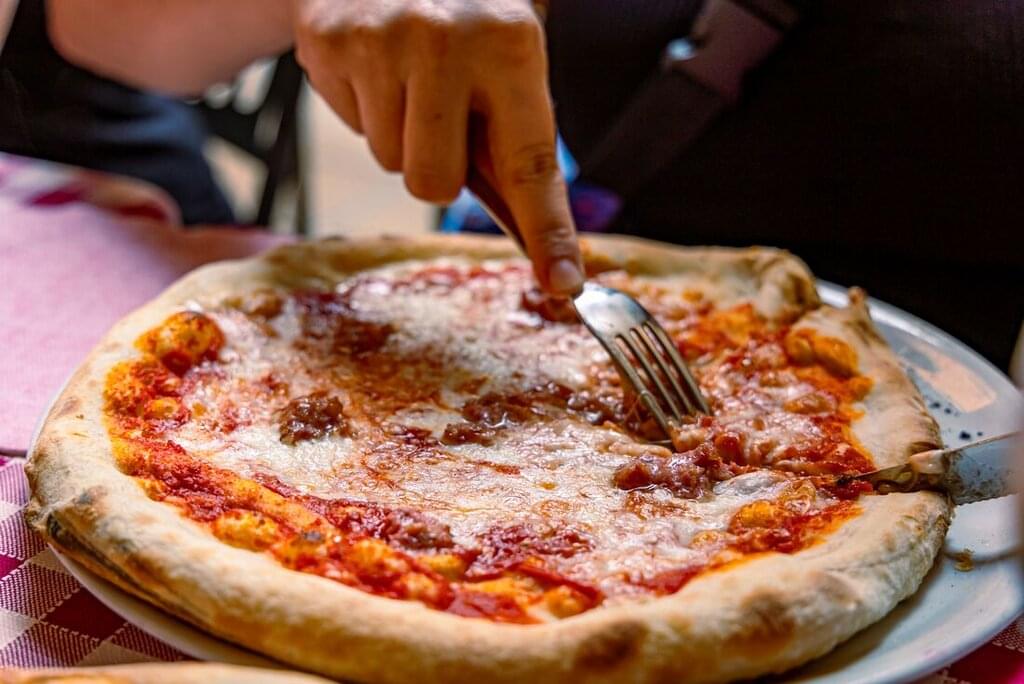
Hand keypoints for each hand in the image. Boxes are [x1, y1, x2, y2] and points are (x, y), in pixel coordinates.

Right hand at [293, 0, 582, 294]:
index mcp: (513, 47)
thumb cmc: (464, 32)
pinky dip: (364, 110)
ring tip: (407, 80)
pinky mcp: (331, 41)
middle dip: (435, 169)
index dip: (548, 233)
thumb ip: (513, 141)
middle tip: (439, 117)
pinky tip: (375, 67)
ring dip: (399, 137)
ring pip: (390, 163)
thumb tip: (535, 242)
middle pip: (434, 187)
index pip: (530, 165)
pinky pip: (352, 129)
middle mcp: (448, 40)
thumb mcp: (505, 66)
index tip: (562, 283)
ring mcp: (383, 39)